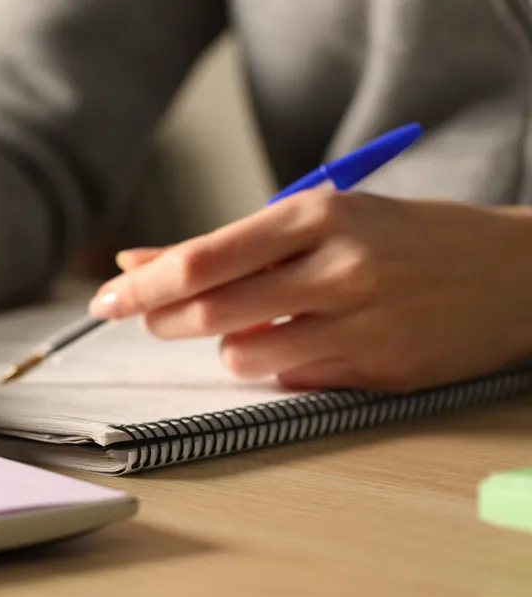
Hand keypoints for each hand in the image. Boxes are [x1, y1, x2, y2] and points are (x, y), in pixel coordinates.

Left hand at [89, 190, 531, 391]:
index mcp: (317, 216)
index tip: (104, 299)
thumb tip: (138, 261)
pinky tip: (304, 343)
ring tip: (254, 325)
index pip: (203, 258)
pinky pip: (289, 380)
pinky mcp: (376, 372)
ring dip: (228, 348)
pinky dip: (277, 366)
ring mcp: (360, 324)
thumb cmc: (401, 237)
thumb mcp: (319, 218)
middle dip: (163, 320)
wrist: (511, 273)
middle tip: (151, 319)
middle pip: (210, 312)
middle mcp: (338, 269)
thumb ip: (227, 244)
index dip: (142, 286)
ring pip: (242, 357)